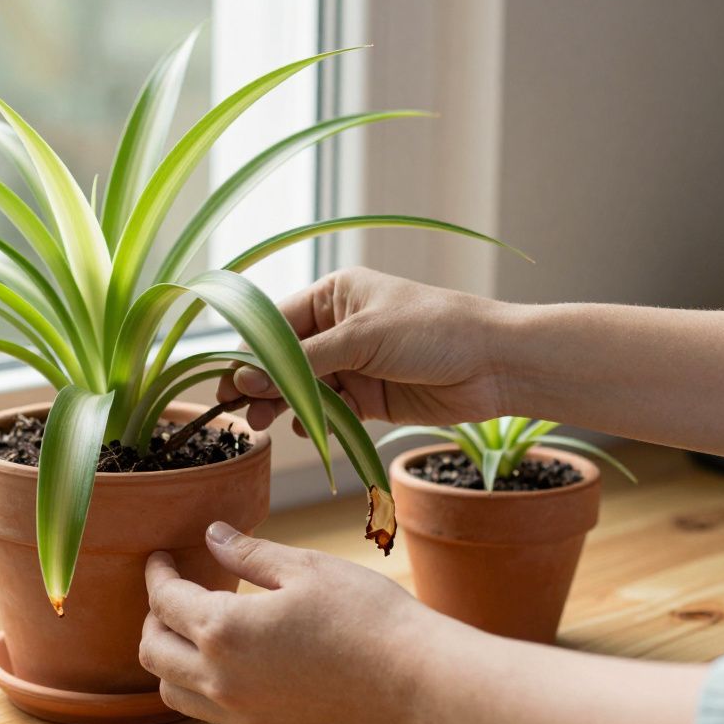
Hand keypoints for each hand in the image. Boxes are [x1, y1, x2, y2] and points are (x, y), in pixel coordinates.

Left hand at [140, 522, 446, 723]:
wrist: (419, 686)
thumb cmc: (369, 619)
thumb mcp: (306, 569)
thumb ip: (248, 554)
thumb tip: (211, 536)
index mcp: (224, 631)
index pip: (165, 600)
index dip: (157, 573)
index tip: (161, 557)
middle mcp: (221, 680)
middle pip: (153, 651)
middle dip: (153, 616)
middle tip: (171, 588)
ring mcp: (240, 715)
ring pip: (173, 690)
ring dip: (168, 657)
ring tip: (190, 627)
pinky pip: (206, 713)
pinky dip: (196, 685)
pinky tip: (225, 661)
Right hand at [217, 267, 511, 431]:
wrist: (497, 364)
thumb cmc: (433, 330)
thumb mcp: (361, 338)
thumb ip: (302, 362)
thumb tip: (246, 378)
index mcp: (335, 295)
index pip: (277, 324)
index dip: (250, 353)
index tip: (227, 382)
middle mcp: (340, 327)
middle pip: (285, 358)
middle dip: (262, 383)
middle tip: (238, 411)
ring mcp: (355, 363)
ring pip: (305, 386)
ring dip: (285, 404)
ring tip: (266, 423)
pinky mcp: (371, 396)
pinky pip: (331, 409)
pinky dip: (316, 419)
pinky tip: (306, 428)